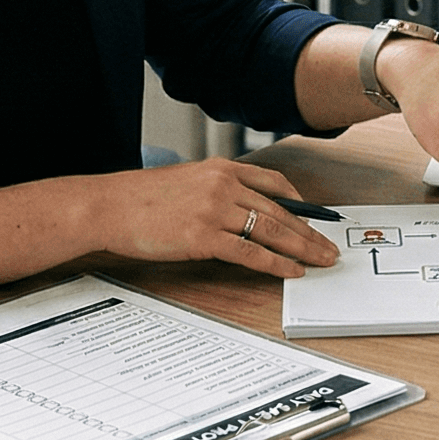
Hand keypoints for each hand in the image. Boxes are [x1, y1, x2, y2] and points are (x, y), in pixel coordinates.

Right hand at [92, 158, 339, 278]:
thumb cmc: (141, 198)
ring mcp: (213, 210)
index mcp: (221, 168)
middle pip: (280, 211)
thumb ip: (219, 190)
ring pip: (271, 231)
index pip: (275, 183)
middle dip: (310, 232)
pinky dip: (275, 263)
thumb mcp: (188, 180)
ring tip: (320, 261)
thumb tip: (249, 212)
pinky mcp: (202, 236)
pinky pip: (249, 252)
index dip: (302, 204)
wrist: (108, 206)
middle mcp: (223, 185)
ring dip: (301, 249)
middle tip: (330, 247)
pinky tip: (291, 271)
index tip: (318, 218)